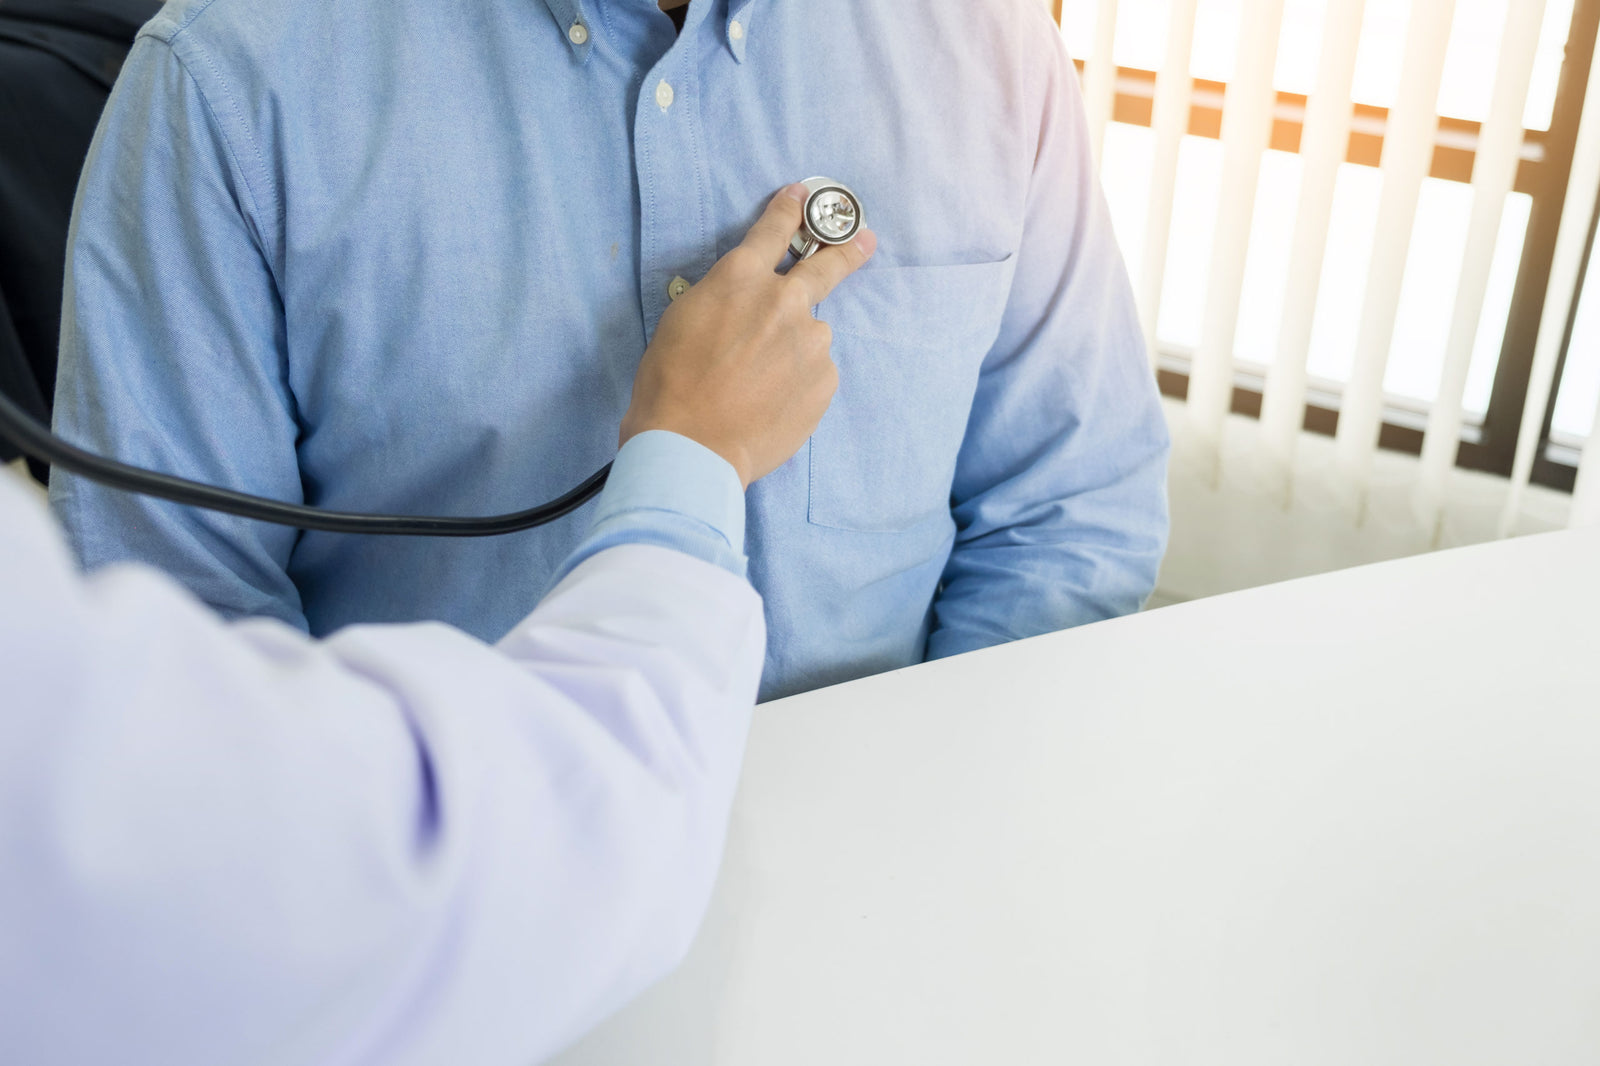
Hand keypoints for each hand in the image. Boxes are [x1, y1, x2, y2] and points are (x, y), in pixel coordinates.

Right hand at [619, 183, 876, 487]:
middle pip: (827, 265)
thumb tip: (743, 302)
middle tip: (865, 240)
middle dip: (848, 248)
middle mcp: (783, 301)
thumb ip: (723, 299)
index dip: (790, 210)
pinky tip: (769, 404)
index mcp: (741, 278)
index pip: (774, 230)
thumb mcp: (682, 320)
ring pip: (810, 336)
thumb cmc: (671, 385)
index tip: (802, 196)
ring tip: (760, 384)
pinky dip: (797, 384)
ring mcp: (810, 341)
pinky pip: (815, 373)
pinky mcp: (825, 380)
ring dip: (794, 350)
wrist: (693, 445)